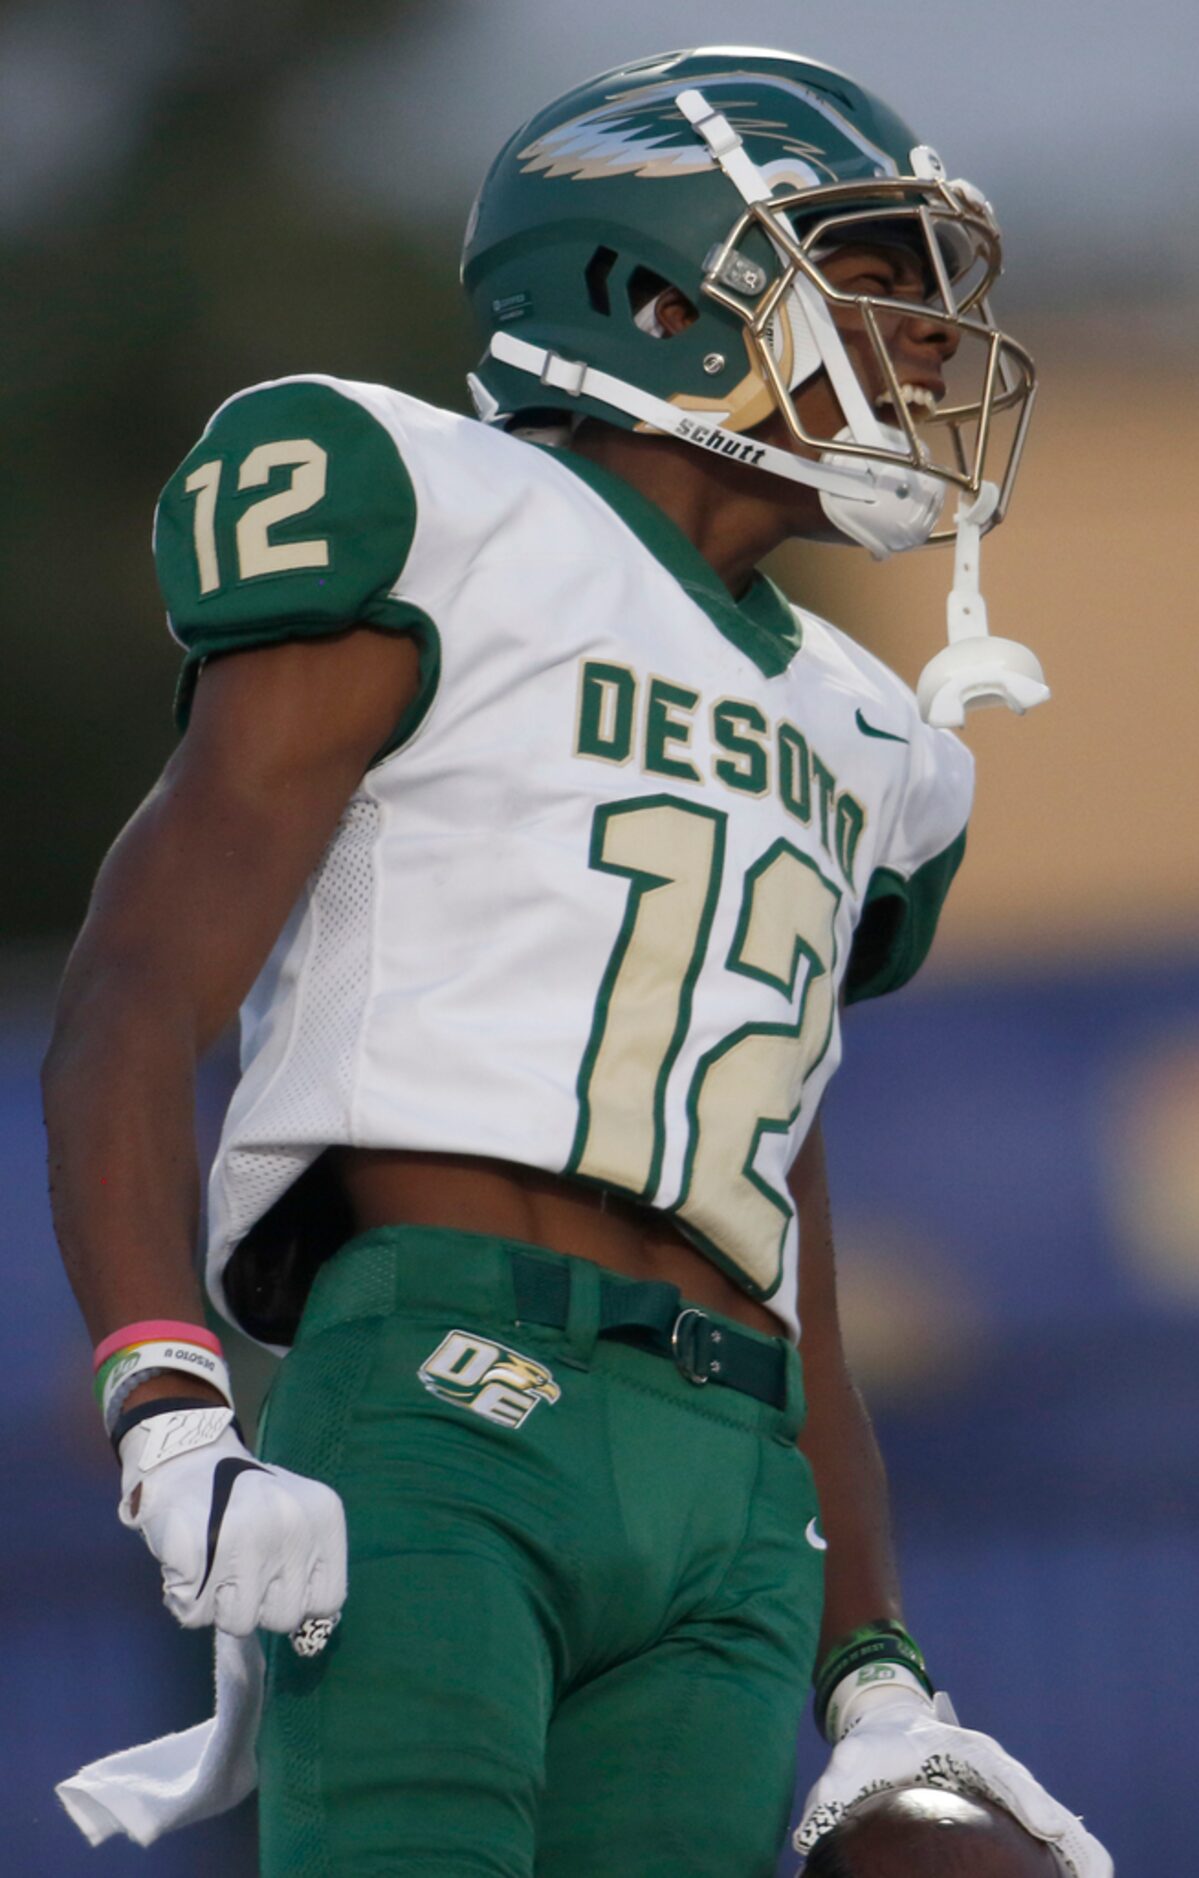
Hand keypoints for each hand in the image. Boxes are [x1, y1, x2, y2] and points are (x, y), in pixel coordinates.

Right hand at [118, 1403, 346, 1636]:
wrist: (184, 1458)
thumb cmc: (242, 1500)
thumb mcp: (294, 1517)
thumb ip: (309, 1567)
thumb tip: (313, 1637)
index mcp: (323, 1517)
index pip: (328, 1600)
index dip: (298, 1600)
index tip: (276, 1580)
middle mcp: (291, 1527)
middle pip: (284, 1618)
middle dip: (259, 1603)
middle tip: (240, 1564)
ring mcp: (245, 1540)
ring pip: (239, 1622)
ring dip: (220, 1602)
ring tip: (214, 1560)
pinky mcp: (198, 1554)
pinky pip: (194, 1614)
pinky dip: (185, 1596)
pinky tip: (190, 1560)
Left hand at [794, 1688, 1112, 1877]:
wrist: (891, 1723)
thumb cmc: (875, 1743)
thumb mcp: (852, 1758)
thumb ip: (833, 1789)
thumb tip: (805, 1835)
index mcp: (962, 1750)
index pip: (999, 1771)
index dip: (1026, 1799)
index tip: (1048, 1827)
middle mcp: (994, 1767)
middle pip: (1041, 1802)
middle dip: (1070, 1836)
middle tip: (1097, 1873)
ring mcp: (1007, 1787)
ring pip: (1053, 1821)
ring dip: (1078, 1853)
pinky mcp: (1009, 1806)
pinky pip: (1044, 1833)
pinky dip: (1067, 1857)